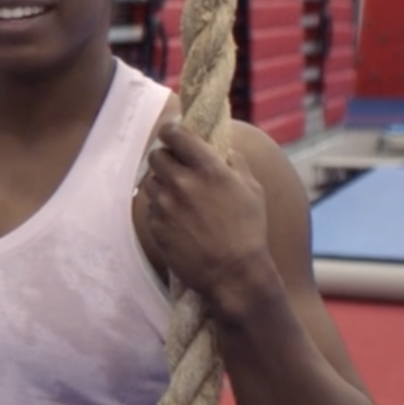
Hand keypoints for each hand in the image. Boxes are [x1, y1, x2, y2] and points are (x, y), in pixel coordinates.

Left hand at [136, 120, 277, 314]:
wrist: (233, 274)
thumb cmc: (248, 231)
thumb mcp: (252, 190)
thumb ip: (235, 163)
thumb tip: (222, 149)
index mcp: (208, 168)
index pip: (175, 134)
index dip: (171, 131)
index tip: (172, 133)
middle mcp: (182, 182)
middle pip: (156, 156)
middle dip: (165, 158)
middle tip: (177, 167)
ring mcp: (165, 205)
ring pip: (151, 181)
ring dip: (162, 184)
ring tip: (180, 197)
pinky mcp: (155, 225)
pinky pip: (151, 207)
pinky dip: (161, 208)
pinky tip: (178, 219)